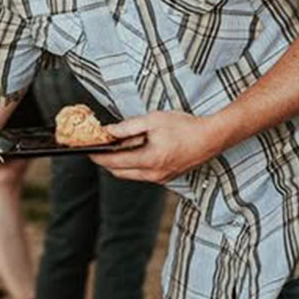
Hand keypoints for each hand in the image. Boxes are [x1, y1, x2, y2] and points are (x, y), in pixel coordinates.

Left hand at [89, 111, 226, 183]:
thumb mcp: (153, 120)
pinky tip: (132, 152)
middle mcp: (153, 174)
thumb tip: (108, 131)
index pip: (113, 162)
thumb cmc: (185, 126)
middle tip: (97, 149)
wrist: (212, 137)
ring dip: (119, 164)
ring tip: (113, 148)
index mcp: (149, 160)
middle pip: (119, 172)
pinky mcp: (167, 177)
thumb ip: (127, 127)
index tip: (87, 150)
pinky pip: (142, 174)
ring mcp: (161, 178)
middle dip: (105, 162)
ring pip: (130, 175)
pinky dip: (133, 165)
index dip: (97, 156)